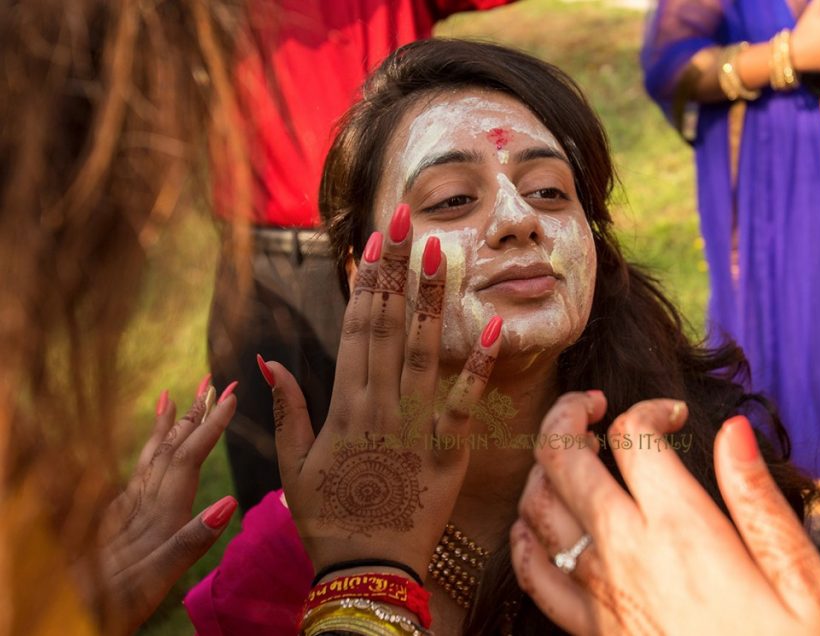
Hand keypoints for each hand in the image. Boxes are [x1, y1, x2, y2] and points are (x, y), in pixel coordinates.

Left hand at [82, 381, 237, 634]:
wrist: (62, 616)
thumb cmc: (110, 605)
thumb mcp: (153, 580)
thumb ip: (188, 543)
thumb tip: (229, 502)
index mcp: (156, 517)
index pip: (187, 459)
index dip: (210, 427)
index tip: (230, 395)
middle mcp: (140, 506)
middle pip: (170, 450)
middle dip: (193, 414)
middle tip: (212, 380)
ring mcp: (124, 511)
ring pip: (151, 459)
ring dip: (169, 427)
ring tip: (175, 396)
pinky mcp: (114, 521)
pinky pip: (137, 474)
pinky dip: (149, 452)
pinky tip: (152, 448)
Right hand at [271, 205, 502, 580]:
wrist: (367, 569)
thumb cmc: (328, 518)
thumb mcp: (294, 465)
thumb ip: (287, 409)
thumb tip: (268, 361)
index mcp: (342, 405)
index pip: (355, 329)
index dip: (366, 282)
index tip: (374, 242)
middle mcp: (379, 405)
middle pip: (388, 325)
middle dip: (395, 270)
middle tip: (406, 219)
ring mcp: (415, 425)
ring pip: (423, 350)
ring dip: (431, 299)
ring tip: (439, 252)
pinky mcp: (448, 450)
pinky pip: (465, 402)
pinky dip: (479, 366)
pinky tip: (492, 328)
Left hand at [511, 393, 819, 634]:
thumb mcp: (802, 579)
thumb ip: (759, 498)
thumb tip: (733, 430)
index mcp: (682, 528)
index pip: (632, 435)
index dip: (647, 408)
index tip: (672, 416)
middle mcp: (627, 552)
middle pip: (562, 458)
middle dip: (569, 414)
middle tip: (594, 406)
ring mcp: (598, 591)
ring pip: (536, 506)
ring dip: (544, 468)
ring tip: (572, 456)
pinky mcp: (589, 628)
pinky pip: (530, 573)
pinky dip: (526, 536)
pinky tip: (545, 523)